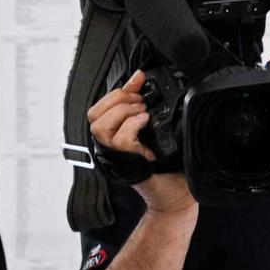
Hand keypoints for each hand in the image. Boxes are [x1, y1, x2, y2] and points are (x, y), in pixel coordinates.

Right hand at [87, 71, 193, 216]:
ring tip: (143, 113)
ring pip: (100, 127)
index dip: (116, 91)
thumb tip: (139, 77)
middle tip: (140, 101)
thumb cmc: (165, 164)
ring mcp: (114, 156)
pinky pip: (120, 139)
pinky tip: (146, 122)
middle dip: (118, 99)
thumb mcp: (151, 127)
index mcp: (112, 136)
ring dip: (123, 112)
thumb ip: (140, 104)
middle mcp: (108, 146)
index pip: (98, 108)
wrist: (176, 193)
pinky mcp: (126, 163)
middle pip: (94, 115)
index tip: (138, 80)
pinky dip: (132, 125)